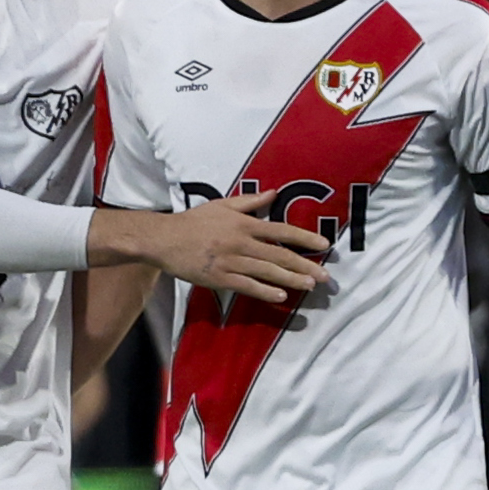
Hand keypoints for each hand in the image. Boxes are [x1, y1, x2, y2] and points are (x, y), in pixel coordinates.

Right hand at [133, 188, 334, 301]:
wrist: (163, 238)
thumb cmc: (194, 221)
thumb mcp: (222, 205)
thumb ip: (250, 201)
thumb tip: (275, 193)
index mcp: (244, 224)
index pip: (281, 231)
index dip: (304, 238)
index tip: (324, 245)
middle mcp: (240, 242)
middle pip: (279, 254)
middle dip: (304, 266)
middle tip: (325, 276)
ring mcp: (230, 261)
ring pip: (266, 271)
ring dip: (290, 280)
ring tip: (310, 286)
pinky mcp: (218, 277)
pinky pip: (246, 286)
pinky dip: (264, 291)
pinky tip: (280, 296)